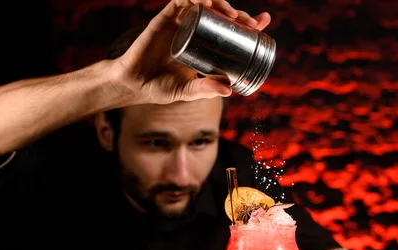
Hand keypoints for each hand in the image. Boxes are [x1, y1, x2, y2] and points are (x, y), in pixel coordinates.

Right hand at [116, 0, 270, 103]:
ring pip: (205, 4)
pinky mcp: (165, 18)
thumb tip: (229, 91)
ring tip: (232, 15)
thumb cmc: (159, 88)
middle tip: (251, 24)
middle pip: (221, 15)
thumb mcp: (188, 92)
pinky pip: (181, 1)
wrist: (133, 84)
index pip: (229, 31)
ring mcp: (181, 23)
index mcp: (203, 46)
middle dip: (239, 14)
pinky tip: (206, 2)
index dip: (247, 23)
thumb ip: (206, 90)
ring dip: (221, 4)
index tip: (263, 23)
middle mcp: (194, 31)